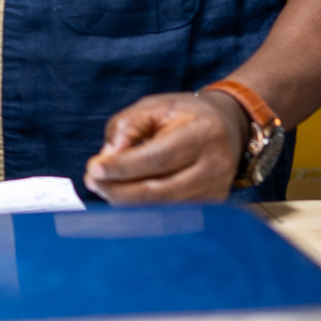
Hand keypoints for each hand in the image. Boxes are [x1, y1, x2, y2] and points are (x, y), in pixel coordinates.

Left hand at [83, 91, 247, 204]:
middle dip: (119, 190)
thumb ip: (127, 127)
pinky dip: (143, 209)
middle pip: (160, 191)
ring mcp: (216, 191)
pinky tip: (124, 196)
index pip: (158, 158)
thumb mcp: (154, 106)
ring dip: (127, 202)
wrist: (228, 126)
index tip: (94, 168)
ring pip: (163, 208)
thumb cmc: (184, 114)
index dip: (124, 167)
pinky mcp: (212, 206)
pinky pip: (170, 215)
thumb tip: (107, 157)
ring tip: (103, 187)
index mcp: (203, 133)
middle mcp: (215, 166)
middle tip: (92, 181)